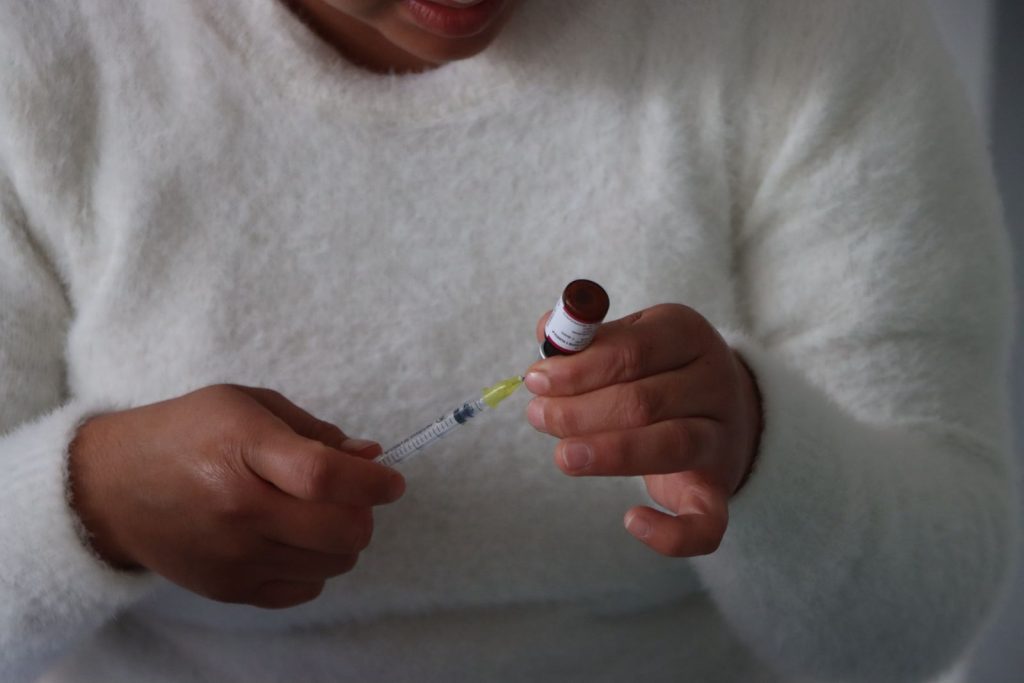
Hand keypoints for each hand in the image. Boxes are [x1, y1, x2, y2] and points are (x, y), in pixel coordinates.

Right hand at [68, 384, 404, 607]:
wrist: (113, 488)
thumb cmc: (187, 434)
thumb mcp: (248, 405)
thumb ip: (314, 431)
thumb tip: (372, 456)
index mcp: (244, 450)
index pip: (326, 477)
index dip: (373, 482)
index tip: (392, 481)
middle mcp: (239, 509)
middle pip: (341, 530)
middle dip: (364, 512)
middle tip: (352, 496)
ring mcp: (234, 556)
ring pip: (334, 563)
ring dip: (341, 539)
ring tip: (315, 515)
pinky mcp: (229, 589)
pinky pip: (306, 590)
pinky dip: (315, 567)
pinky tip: (292, 541)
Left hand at [525, 304, 761, 557]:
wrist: (724, 409)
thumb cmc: (657, 369)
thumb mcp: (629, 339)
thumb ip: (587, 338)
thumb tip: (547, 334)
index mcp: (687, 335)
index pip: (634, 349)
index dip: (580, 368)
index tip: (537, 381)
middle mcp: (713, 384)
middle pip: (645, 401)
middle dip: (581, 412)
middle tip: (540, 416)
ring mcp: (720, 440)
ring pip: (670, 446)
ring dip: (608, 453)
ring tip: (563, 456)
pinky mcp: (717, 491)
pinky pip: (707, 523)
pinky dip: (672, 533)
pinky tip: (631, 521)